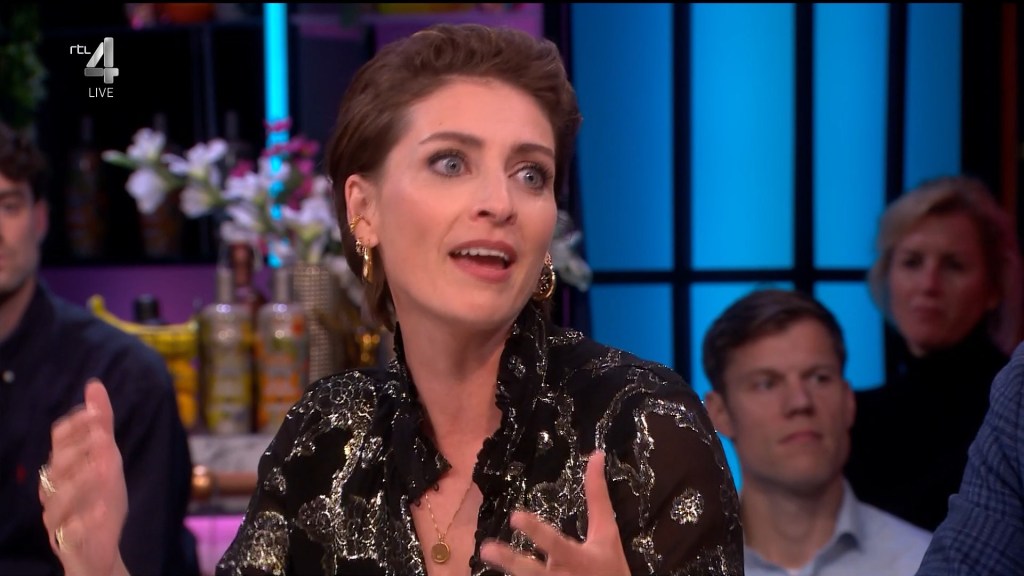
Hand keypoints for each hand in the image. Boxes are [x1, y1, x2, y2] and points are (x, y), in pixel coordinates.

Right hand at [39, 379, 129, 575]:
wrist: (99, 549)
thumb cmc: (100, 500)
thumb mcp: (107, 460)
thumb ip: (101, 425)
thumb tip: (94, 384)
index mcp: (64, 468)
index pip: (59, 439)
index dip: (76, 424)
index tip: (97, 415)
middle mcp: (54, 490)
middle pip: (55, 466)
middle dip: (77, 451)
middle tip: (103, 440)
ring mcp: (58, 517)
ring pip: (55, 500)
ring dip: (79, 484)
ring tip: (102, 472)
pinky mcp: (68, 542)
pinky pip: (69, 533)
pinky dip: (85, 521)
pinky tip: (102, 510)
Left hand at [480, 451, 629, 574]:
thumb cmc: (611, 565)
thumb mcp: (607, 533)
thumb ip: (598, 496)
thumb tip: (596, 454)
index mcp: (580, 559)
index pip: (555, 543)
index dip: (536, 531)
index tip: (515, 516)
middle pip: (532, 571)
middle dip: (510, 561)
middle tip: (486, 550)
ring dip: (506, 569)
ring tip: (484, 554)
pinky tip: (496, 575)